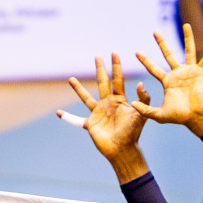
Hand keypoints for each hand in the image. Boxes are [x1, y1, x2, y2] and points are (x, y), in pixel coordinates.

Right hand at [62, 54, 150, 182]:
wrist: (123, 149)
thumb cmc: (133, 132)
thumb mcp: (141, 114)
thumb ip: (143, 99)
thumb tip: (140, 83)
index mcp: (120, 100)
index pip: (118, 79)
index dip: (116, 66)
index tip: (114, 53)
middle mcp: (108, 104)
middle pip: (103, 83)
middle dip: (100, 70)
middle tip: (97, 57)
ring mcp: (98, 113)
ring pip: (86, 98)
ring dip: (78, 89)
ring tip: (71, 79)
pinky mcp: (91, 124)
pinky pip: (77, 120)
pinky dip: (68, 117)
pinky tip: (59, 113)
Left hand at [133, 24, 202, 135]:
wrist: (197, 117)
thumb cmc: (180, 117)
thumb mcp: (159, 114)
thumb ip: (145, 109)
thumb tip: (132, 104)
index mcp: (167, 82)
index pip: (153, 68)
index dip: (145, 60)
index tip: (136, 52)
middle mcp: (178, 74)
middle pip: (168, 54)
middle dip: (161, 43)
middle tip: (155, 32)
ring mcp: (190, 72)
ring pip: (188, 51)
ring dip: (188, 38)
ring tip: (186, 25)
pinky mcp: (201, 72)